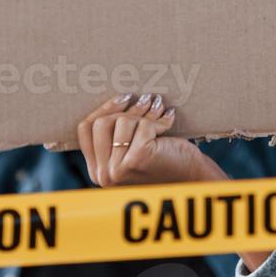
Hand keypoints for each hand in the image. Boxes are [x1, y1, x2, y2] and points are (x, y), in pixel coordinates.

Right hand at [76, 94, 220, 186]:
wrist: (189, 179)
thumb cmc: (163, 161)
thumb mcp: (131, 151)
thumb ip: (116, 135)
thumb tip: (120, 98)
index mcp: (97, 171)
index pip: (85, 129)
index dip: (104, 109)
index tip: (125, 98)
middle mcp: (104, 174)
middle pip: (101, 123)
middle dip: (126, 109)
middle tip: (148, 100)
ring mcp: (118, 168)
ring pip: (122, 122)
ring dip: (146, 112)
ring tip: (159, 109)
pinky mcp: (137, 159)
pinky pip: (142, 125)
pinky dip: (159, 120)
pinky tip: (169, 120)